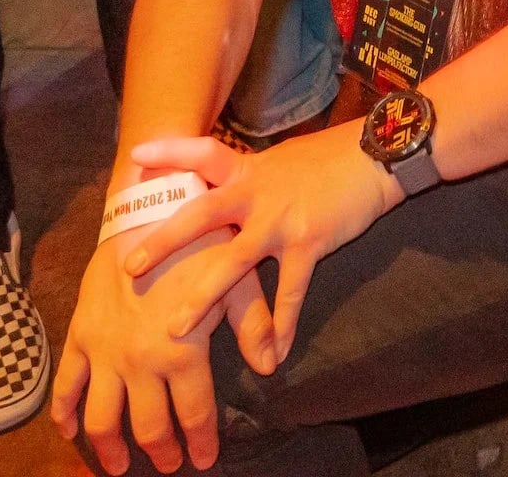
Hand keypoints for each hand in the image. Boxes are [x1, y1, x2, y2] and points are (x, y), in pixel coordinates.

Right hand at [52, 210, 257, 474]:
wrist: (147, 209)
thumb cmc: (200, 242)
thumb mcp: (236, 279)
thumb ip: (254, 325)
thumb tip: (271, 366)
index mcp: (181, 353)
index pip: (194, 415)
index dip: (201, 443)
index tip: (204, 460)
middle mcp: (140, 361)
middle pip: (148, 427)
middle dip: (161, 452)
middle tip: (170, 463)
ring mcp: (105, 352)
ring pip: (103, 418)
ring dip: (110, 448)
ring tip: (119, 465)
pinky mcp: (81, 336)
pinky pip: (66, 384)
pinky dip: (64, 413)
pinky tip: (71, 431)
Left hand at [113, 128, 397, 375]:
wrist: (377, 155)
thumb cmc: (330, 157)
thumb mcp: (281, 159)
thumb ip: (251, 178)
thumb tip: (227, 185)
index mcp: (249, 169)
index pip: (204, 154)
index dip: (170, 152)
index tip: (136, 155)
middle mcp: (257, 193)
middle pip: (200, 215)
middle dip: (164, 242)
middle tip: (130, 267)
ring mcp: (280, 220)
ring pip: (232, 264)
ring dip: (202, 298)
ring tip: (175, 330)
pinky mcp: (308, 243)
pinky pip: (290, 293)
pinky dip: (282, 326)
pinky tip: (275, 354)